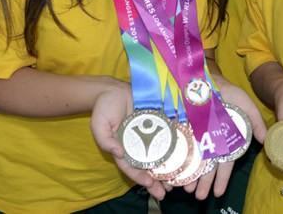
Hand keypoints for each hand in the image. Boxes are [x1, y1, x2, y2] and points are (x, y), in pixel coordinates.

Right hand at [89, 79, 165, 199]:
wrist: (113, 89)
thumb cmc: (104, 108)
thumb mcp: (99, 125)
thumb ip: (106, 141)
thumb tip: (119, 153)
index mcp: (123, 148)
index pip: (131, 167)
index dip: (140, 176)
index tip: (149, 184)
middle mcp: (137, 145)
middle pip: (148, 165)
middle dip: (156, 180)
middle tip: (165, 192)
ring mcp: (148, 135)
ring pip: (159, 154)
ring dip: (167, 168)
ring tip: (176, 181)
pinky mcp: (157, 123)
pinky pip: (167, 136)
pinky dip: (174, 146)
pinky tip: (183, 156)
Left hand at [181, 75, 265, 199]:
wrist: (204, 76)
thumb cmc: (227, 91)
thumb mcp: (245, 103)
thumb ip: (256, 120)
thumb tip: (265, 140)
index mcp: (226, 138)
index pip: (225, 162)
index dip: (222, 178)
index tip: (218, 192)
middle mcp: (210, 140)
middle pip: (208, 166)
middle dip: (204, 182)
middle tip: (199, 197)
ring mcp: (195, 136)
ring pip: (194, 160)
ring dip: (190, 176)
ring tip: (188, 190)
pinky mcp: (182, 129)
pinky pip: (180, 148)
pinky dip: (178, 160)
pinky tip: (174, 172)